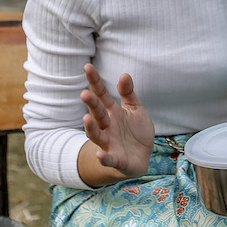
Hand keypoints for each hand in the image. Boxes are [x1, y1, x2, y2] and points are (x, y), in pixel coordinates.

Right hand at [80, 63, 153, 178]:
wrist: (142, 156)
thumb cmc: (135, 131)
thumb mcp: (135, 109)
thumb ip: (128, 94)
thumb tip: (124, 74)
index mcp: (112, 112)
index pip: (102, 94)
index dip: (95, 81)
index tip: (88, 67)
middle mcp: (107, 126)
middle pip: (97, 113)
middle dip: (91, 104)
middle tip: (84, 94)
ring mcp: (110, 142)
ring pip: (97, 134)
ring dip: (91, 128)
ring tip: (86, 118)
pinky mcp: (116, 159)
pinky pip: (109, 158)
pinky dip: (104, 157)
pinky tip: (100, 154)